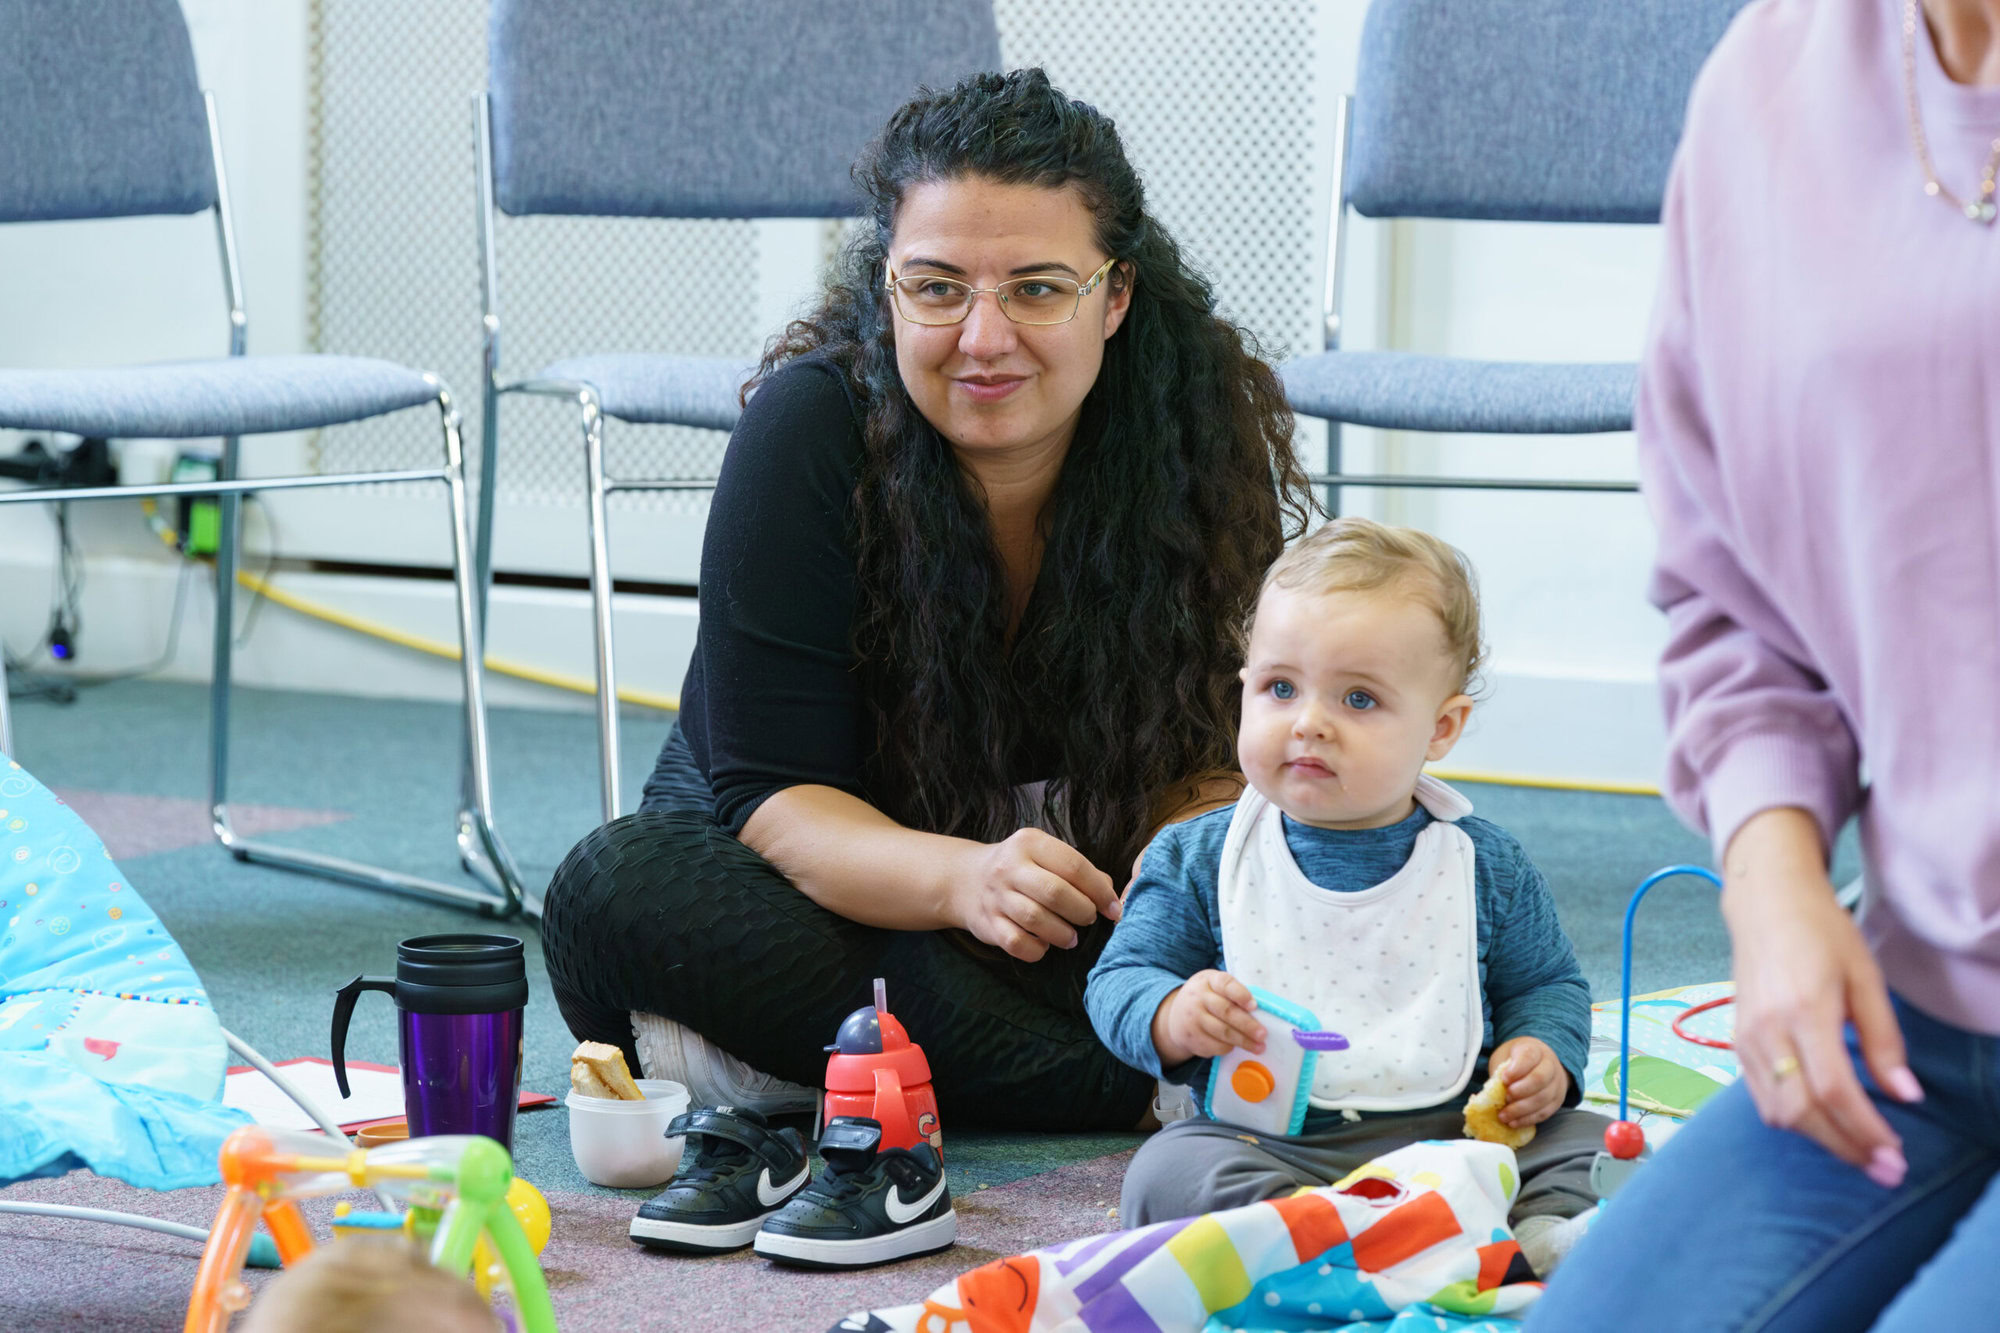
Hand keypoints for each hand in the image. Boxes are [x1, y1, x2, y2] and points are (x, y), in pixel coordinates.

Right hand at [950, 827, 1119, 962]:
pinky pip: (1016, 943)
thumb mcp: (1046, 856)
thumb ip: (1078, 871)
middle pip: (1055, 893)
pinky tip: (1044, 945)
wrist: (967, 880)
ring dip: (1062, 933)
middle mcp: (1010, 867)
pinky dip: (1037, 949)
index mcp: (1030, 843)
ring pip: (1036, 919)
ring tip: (1072, 937)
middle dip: (1082, 911)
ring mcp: (996, 896)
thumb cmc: (1021, 869)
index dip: (1100, 891)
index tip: (1114, 909)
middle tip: (1089, 919)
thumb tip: (1111, 895)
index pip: (1074, 866)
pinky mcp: (987, 923)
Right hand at [1151, 970, 1265, 1067]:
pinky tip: (1236, 1047)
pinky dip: (1229, 1048)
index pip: (1225, 984)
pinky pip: (1216, 1046)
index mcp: (1208, 980)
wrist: (1175, 1016)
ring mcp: (1193, 1018)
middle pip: (1226, 1012)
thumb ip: (1233, 993)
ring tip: (1259, 1046)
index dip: (1241, 994)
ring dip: (1244, 1041)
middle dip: (1248, 1025)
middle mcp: (1198, 997)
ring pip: (1223, 1032)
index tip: (1254, 1006)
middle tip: (1263, 1034)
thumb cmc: (1205, 999)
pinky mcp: (1192, 1037)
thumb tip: (1260, 1011)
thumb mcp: (1213, 986)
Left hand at [1489, 1036, 1566, 1127]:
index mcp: (1535, 1050)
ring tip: (1504, 1115)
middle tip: (1506, 1098)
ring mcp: (1556, 1084)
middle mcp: (1550, 1066)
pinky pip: (1545, 1113)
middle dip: (1520, 1091)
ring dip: (1521, 1110)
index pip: (1529, 1057)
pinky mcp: (1556, 1101)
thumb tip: (1486, 1094)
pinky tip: (1514, 1122)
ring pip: (1543, 1099)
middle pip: (1539, 1079)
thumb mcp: (1506, 1056)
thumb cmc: (1517, 1060)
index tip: (1504, 1079)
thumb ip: (1500, 1071)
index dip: (1516, 1069)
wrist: (1540, 1063)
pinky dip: (1528, 1119)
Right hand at [1722, 808, 1921, 1187]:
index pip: (1834, 1090)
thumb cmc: (1821, 933)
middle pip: (1801, 1112)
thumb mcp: (1866, 979)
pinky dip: (1794, 1118)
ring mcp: (1745, 1037)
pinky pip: (1762, 1097)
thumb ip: (1884, 1040)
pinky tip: (1824, 1119)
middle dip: (1844, 1148)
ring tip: (1859, 1148)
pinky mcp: (1737, 1041)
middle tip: (1884, 1169)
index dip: (1865, 1130)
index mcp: (1804, 1010)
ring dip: (1820, 1138)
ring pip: (1777, 1112)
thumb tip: (1905, 1095)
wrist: (1764, 904)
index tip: (1895, 1154)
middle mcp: (1767, 1030)